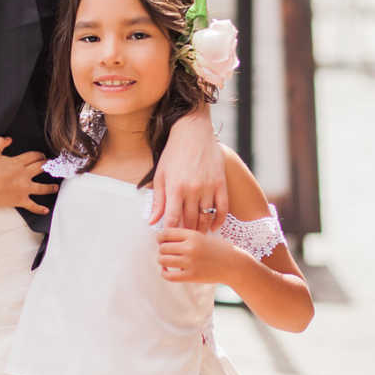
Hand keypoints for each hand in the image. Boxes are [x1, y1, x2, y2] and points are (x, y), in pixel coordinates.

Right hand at [0, 137, 57, 212]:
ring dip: (50, 187)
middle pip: (40, 168)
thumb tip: (8, 139)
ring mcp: (24, 188)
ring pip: (42, 187)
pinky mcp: (21, 200)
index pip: (33, 156)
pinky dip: (40, 209)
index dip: (38, 155)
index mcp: (18, 163)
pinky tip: (45, 210)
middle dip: (46, 165)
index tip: (41, 155)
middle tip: (50, 165)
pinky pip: (33, 206)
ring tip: (55, 187)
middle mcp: (24, 175)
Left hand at [149, 109, 226, 231]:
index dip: (170, 232)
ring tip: (196, 236)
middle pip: (190, 221)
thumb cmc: (173, 154)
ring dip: (201, 229)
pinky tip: (213, 228)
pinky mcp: (221, 183)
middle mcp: (192, 189)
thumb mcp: (160, 176)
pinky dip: (218, 221)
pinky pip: (222, 208)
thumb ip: (157, 201)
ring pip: (206, 217)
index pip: (172, 219)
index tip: (168, 238)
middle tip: (182, 241)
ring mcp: (208, 187)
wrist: (193, 133)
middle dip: (185, 233)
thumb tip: (152, 222)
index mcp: (175, 188)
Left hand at [157, 227, 239, 284]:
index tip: (161, 241)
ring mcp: (190, 262)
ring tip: (167, 261)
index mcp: (192, 235)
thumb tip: (163, 238)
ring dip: (162, 261)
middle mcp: (190, 248)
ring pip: (162, 260)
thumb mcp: (203, 236)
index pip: (166, 233)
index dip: (160, 237)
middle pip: (162, 247)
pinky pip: (168, 276)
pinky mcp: (191, 276)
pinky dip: (164, 273)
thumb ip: (185, 236)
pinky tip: (167, 271)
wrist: (234, 265)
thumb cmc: (218, 249)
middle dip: (162, 250)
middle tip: (166, 252)